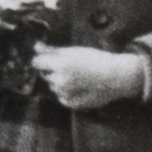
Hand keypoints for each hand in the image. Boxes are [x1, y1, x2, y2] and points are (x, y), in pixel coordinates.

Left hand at [29, 44, 151, 110]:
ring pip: (53, 86)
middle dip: (53, 70)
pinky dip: (67, 92)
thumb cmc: (96, 60)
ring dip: (60, 81)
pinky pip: (61, 97)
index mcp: (61, 65)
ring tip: (78, 76)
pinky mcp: (71, 104)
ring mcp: (66, 94)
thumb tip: (35, 46)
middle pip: (45, 74)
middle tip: (71, 66)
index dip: (42, 59)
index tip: (49, 58)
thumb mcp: (74, 51)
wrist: (116, 77)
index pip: (37, 62)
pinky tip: (80, 87)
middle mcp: (60, 81)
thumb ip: (52, 50)